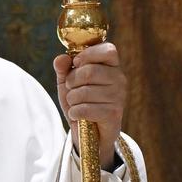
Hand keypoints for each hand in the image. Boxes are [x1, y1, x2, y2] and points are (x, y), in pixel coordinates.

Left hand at [53, 42, 126, 169]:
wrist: (88, 132)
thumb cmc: (80, 101)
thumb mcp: (68, 82)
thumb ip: (63, 68)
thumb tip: (61, 58)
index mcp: (112, 66)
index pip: (108, 49)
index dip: (87, 55)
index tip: (75, 64)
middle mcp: (120, 79)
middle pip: (90, 71)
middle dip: (72, 81)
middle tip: (71, 89)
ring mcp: (119, 96)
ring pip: (84, 92)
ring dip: (72, 99)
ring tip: (75, 103)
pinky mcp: (114, 114)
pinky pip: (85, 109)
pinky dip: (74, 112)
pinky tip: (77, 115)